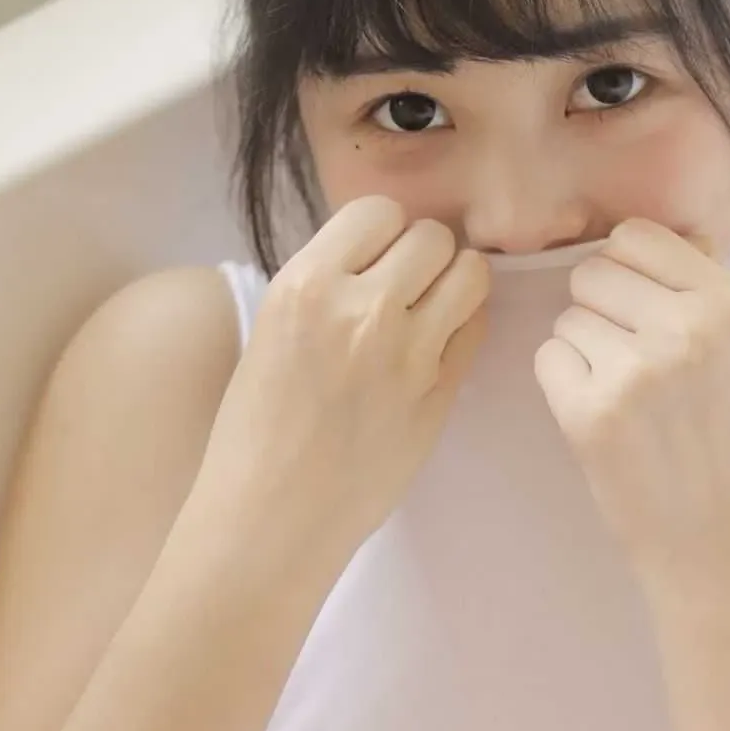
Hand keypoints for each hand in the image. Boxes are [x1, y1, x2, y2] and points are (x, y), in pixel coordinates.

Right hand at [198, 195, 490, 570]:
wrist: (272, 518)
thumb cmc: (252, 434)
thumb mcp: (270, 333)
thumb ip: (323, 289)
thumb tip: (372, 259)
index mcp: (305, 286)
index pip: (376, 212)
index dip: (383, 231)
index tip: (376, 256)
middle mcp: (361, 309)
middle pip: (431, 237)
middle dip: (425, 254)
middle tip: (409, 286)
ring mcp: (408, 354)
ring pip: (469, 275)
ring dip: (456, 283)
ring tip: (434, 309)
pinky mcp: (440, 395)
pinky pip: (477, 330)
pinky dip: (465, 327)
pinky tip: (439, 348)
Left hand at [532, 218, 729, 580]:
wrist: (720, 542)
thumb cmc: (726, 445)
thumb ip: (695, 290)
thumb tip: (629, 239)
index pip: (638, 236)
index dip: (625, 270)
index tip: (637, 309)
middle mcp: (687, 327)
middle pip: (592, 272)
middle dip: (600, 311)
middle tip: (630, 363)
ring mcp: (637, 369)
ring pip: (568, 317)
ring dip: (583, 351)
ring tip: (626, 399)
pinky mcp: (591, 410)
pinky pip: (547, 359)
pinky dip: (564, 386)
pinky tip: (602, 420)